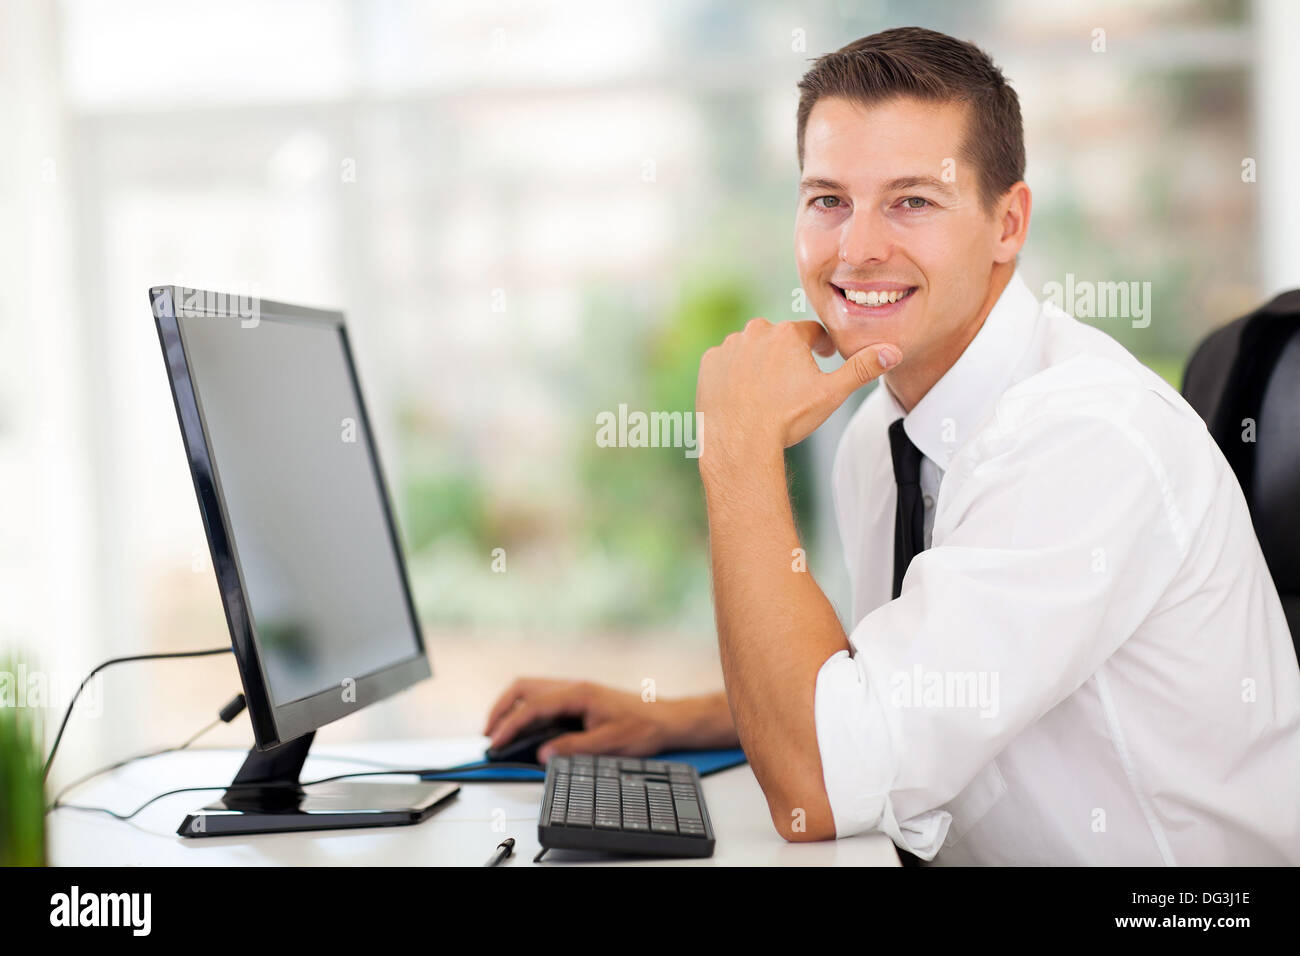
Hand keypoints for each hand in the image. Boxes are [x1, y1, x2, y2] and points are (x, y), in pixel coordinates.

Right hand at [482, 678, 672, 762]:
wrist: (666, 719)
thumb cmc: (643, 729)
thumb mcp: (609, 744)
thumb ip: (574, 748)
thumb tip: (542, 753)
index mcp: (578, 694)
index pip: (533, 706)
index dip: (510, 725)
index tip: (495, 742)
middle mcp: (573, 686)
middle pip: (524, 688)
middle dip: (501, 709)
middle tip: (489, 735)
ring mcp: (575, 690)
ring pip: (532, 689)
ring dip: (512, 707)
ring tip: (500, 732)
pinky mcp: (578, 698)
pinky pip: (544, 697)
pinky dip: (526, 709)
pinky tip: (525, 728)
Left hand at [694, 319, 899, 471]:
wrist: (741, 442)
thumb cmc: (787, 418)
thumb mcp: (831, 394)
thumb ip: (862, 369)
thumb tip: (893, 351)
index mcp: (788, 334)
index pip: (811, 333)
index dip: (820, 346)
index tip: (822, 358)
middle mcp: (756, 332)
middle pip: (778, 338)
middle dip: (786, 354)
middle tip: (792, 381)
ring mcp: (729, 347)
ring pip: (750, 348)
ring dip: (759, 361)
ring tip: (766, 389)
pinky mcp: (709, 363)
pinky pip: (725, 362)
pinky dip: (733, 373)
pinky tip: (742, 393)